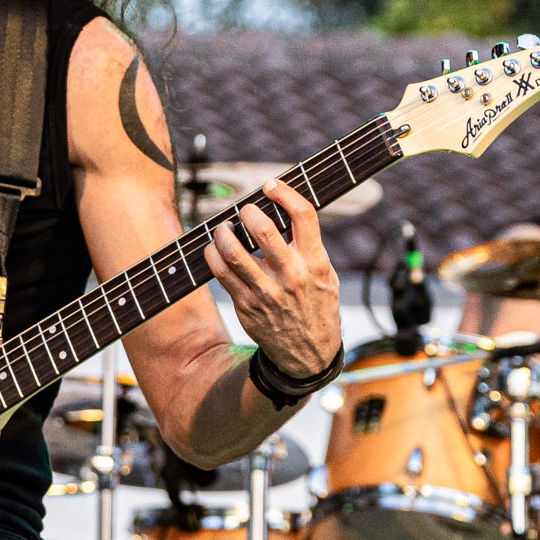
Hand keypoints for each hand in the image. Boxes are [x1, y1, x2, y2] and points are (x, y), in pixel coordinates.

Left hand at [204, 180, 342, 380]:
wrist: (308, 354)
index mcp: (316, 262)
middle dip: (248, 211)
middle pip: (263, 230)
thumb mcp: (326, 275)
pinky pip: (221, 274)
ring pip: (234, 252)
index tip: (271, 186)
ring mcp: (267, 292)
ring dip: (223, 232)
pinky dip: (213, 255)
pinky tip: (214, 248)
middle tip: (244, 209)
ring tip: (223, 228)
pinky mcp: (246, 306)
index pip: (303, 215)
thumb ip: (308, 246)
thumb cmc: (316, 304)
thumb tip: (281, 210)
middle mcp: (292, 275)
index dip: (284, 192)